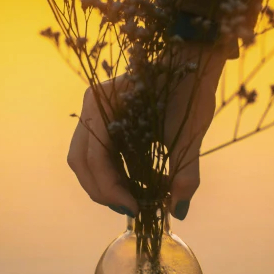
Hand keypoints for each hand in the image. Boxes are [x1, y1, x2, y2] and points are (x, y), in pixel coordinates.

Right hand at [67, 45, 226, 220]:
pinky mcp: (104, 120)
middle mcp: (92, 107)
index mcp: (103, 103)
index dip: (110, 188)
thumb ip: (184, 172)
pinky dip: (111, 173)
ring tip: (134, 200)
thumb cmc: (189, 90)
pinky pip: (98, 152)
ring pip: (85, 159)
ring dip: (105, 184)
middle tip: (131, 209)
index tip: (135, 208)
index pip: (95, 156)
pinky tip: (133, 185)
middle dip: (103, 191)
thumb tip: (178, 211)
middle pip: (81, 161)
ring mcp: (95, 113)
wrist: (192, 62)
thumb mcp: (189, 133)